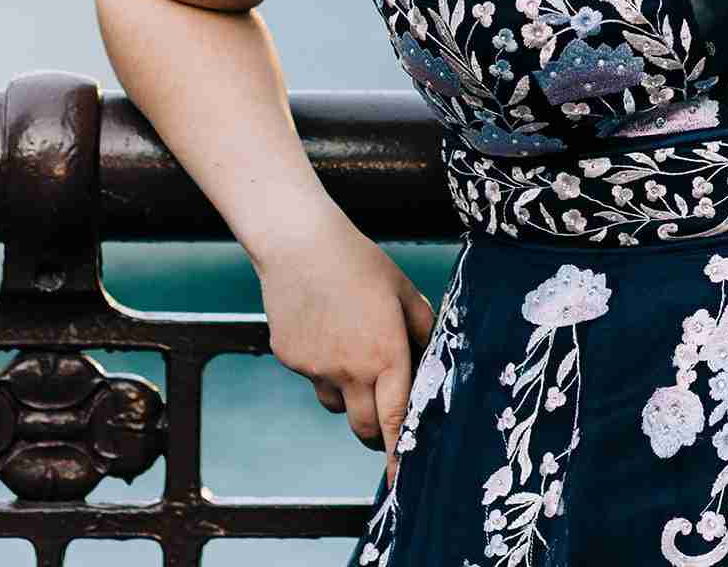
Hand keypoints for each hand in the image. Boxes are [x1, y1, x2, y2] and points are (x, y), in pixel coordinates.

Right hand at [254, 215, 437, 489]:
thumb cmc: (359, 264)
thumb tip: (436, 360)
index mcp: (386, 354)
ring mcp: (316, 368)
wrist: (300, 245)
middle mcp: (351, 370)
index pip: (396, 420)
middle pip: (363, 427)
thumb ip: (425, 330)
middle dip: (375, 431)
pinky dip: (321, 365)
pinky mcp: (290, 360)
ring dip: (348, 393)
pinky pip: (312, 377)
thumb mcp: (404, 293)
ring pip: (337, 403)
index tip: (402, 482)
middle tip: (382, 414)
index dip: (399, 455)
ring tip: (350, 347)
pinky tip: (323, 328)